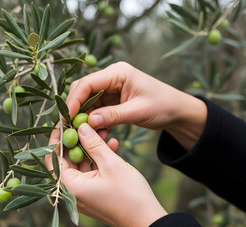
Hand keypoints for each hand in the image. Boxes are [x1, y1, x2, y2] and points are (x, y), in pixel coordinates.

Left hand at [45, 123, 166, 226]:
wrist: (147, 220)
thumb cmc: (129, 195)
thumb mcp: (111, 164)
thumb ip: (93, 144)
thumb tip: (81, 127)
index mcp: (71, 187)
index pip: (53, 159)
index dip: (57, 139)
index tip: (64, 122)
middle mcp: (73, 192)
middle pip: (67, 160)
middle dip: (78, 140)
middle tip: (86, 123)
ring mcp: (83, 194)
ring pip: (81, 164)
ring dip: (91, 148)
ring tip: (103, 131)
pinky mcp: (94, 193)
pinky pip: (91, 172)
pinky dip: (98, 159)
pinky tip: (112, 144)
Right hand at [66, 62, 206, 149]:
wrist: (178, 111)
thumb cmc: (163, 106)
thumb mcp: (138, 111)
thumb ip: (112, 116)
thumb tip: (88, 123)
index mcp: (118, 73)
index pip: (88, 83)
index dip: (74, 99)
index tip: (67, 118)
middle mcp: (111, 77)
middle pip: (83, 90)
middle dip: (75, 109)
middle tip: (70, 128)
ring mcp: (110, 88)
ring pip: (87, 102)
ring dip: (85, 118)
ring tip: (86, 135)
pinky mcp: (111, 99)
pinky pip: (96, 109)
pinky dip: (94, 121)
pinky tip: (98, 134)